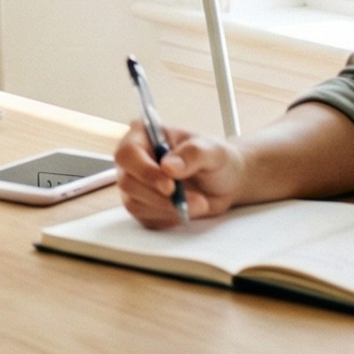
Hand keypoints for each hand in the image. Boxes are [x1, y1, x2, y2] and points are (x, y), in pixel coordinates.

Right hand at [115, 119, 247, 227]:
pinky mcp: (142, 205)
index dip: (145, 171)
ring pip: (134, 203)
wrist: (226, 182)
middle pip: (127, 182)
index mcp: (144, 135)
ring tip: (199, 204)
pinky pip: (145, 218)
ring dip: (168, 209)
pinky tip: (187, 210)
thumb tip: (168, 166)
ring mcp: (135, 183)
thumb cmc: (216, 159)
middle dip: (160, 197)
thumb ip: (192, 155)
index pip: (128, 153)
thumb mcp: (212, 151)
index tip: (170, 186)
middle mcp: (134, 159)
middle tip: (194, 200)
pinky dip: (169, 218)